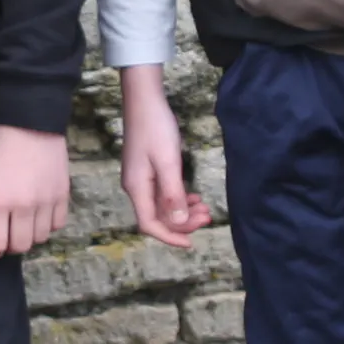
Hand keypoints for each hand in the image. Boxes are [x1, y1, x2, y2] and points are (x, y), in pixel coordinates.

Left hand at [0, 123, 71, 259]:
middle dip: (11, 246)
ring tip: (24, 223)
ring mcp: (46, 201)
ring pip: (41, 238)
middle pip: (21, 246)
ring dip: (30, 235)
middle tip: (7, 236)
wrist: (30, 122)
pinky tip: (40, 214)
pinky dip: (48, 225)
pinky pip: (57, 224)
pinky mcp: (62, 195)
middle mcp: (24, 206)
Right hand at [117, 64, 212, 247]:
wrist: (145, 100)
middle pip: (158, 217)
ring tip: (205, 207)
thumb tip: (178, 224)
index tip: (191, 243)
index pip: (150, 224)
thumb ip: (173, 194)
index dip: (170, 237)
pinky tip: (193, 196)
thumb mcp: (168, 162)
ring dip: (183, 210)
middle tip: (207, 216)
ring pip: (162, 206)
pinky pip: (163, 193)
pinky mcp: (148, 170)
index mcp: (137, 188)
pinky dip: (179, 198)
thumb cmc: (156, 129)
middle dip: (183, 222)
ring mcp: (141, 178)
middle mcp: (136, 187)